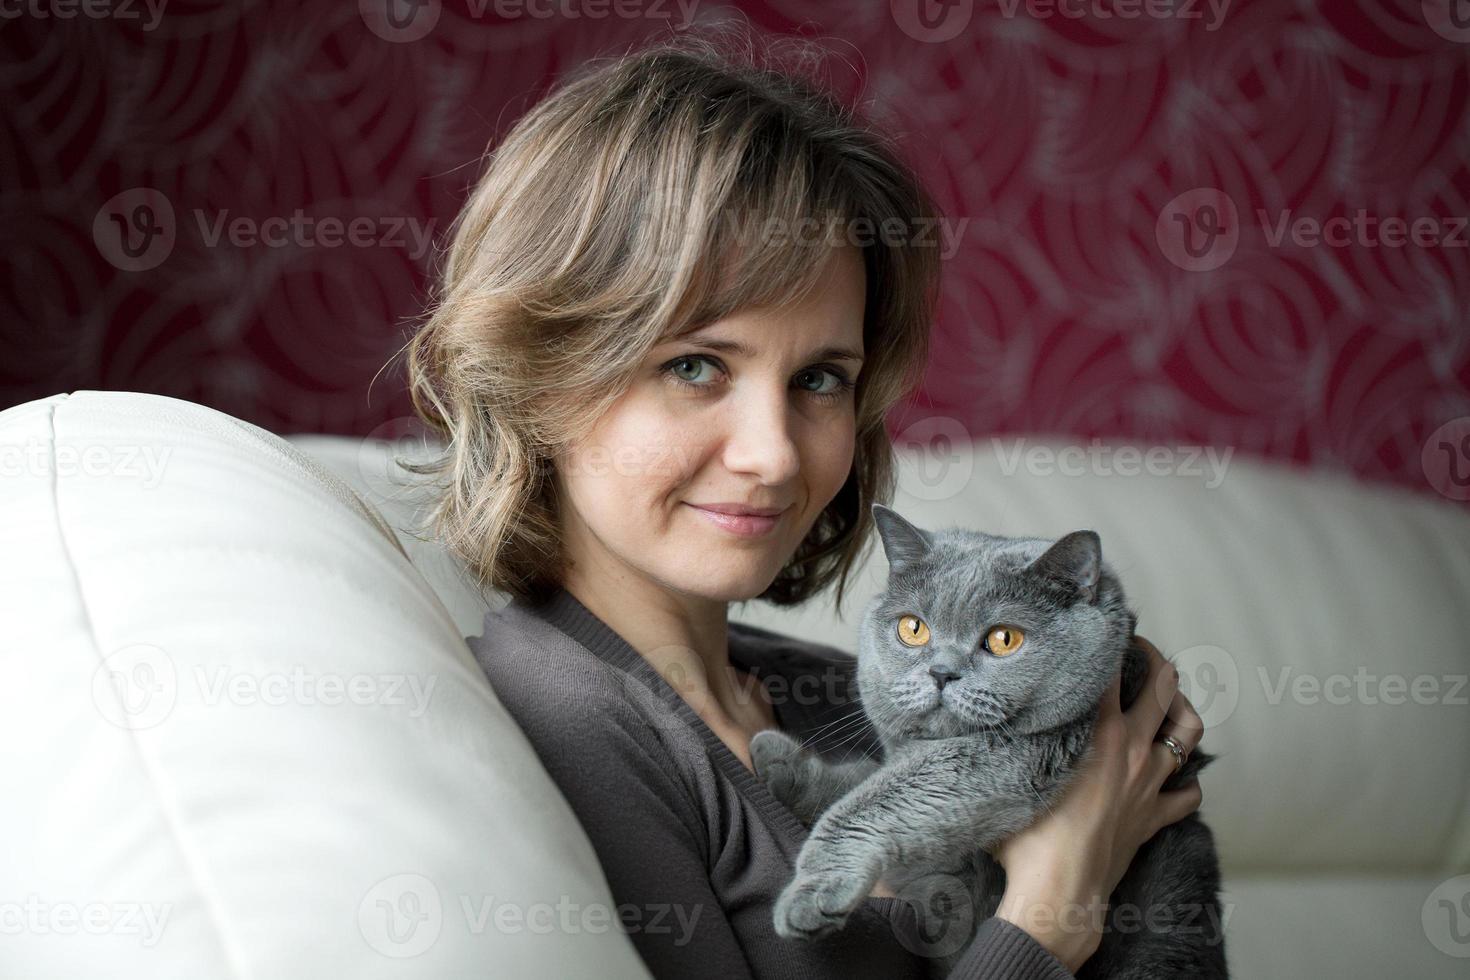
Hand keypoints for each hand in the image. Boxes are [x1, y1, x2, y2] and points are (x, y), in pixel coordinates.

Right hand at [990, 635, 1204, 965]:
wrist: (1060, 892)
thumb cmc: (1026, 838)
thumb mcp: (1006, 776)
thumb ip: (999, 742)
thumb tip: (970, 718)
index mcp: (1099, 733)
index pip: (1109, 670)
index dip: (1108, 640)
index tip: (1100, 624)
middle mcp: (1132, 751)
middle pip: (1165, 689)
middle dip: (1157, 661)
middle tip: (1142, 649)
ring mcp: (1150, 785)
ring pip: (1188, 735)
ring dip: (1183, 712)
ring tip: (1172, 701)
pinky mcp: (1155, 818)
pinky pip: (1188, 794)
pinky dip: (1185, 780)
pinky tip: (1174, 776)